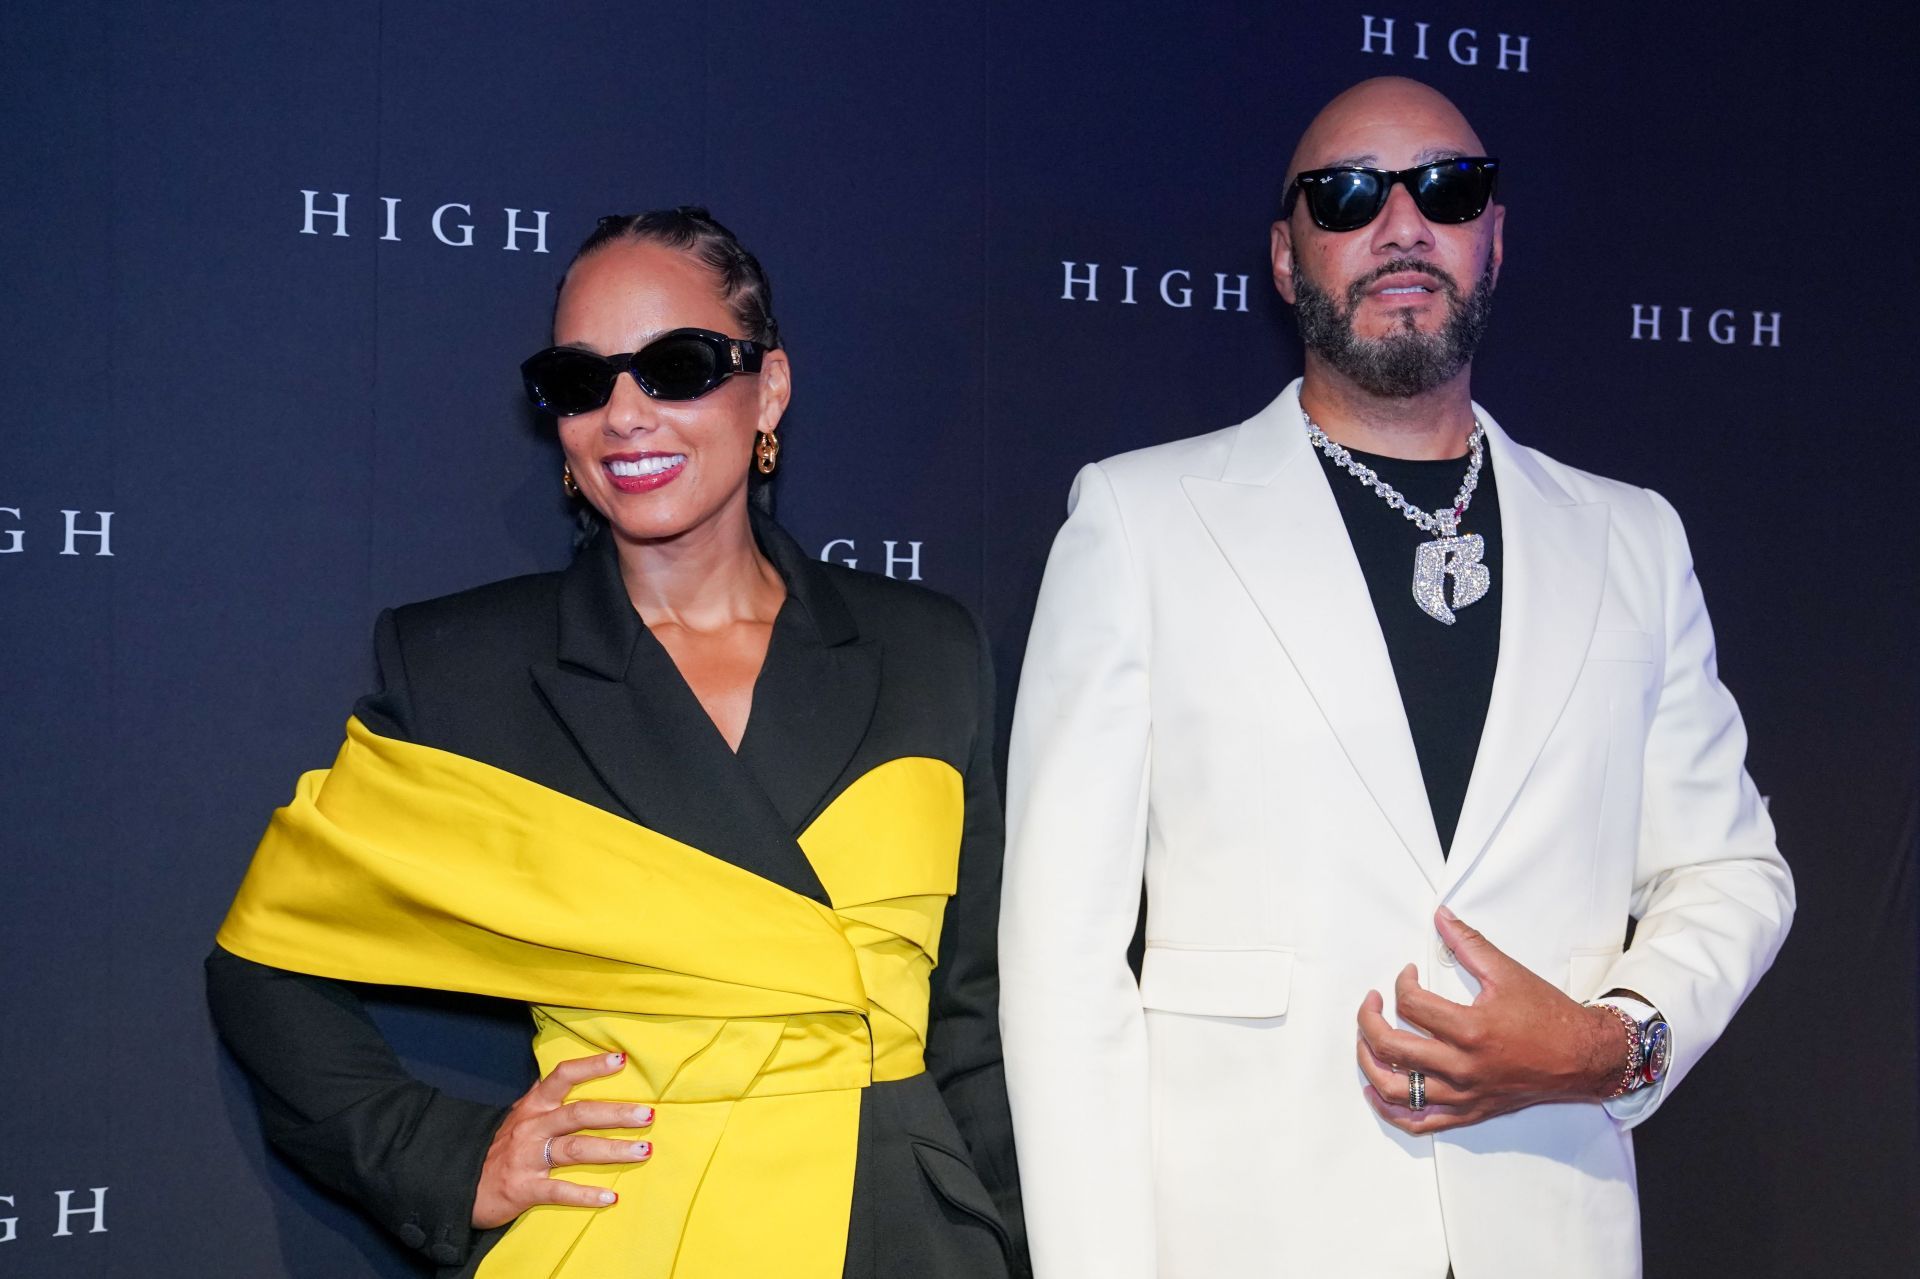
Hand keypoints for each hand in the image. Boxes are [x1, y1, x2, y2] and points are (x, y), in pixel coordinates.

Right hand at [471, 1052, 655, 1227]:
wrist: (460, 1184)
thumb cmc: (500, 1148)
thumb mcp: (519, 1115)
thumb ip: (544, 1096)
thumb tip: (574, 1072)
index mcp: (533, 1106)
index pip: (562, 1077)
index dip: (591, 1066)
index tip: (621, 1059)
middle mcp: (532, 1127)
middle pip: (578, 1114)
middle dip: (615, 1114)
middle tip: (647, 1114)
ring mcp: (528, 1158)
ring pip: (576, 1150)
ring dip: (613, 1150)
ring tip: (643, 1151)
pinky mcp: (525, 1188)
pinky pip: (560, 1191)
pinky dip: (586, 1195)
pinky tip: (610, 1198)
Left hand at [1354, 906, 1626, 1134]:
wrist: (1582, 1057)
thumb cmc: (1548, 1015)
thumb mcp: (1508, 972)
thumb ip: (1468, 942)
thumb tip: (1440, 916)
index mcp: (1471, 1030)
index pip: (1411, 1005)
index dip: (1401, 983)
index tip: (1407, 973)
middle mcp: (1463, 1067)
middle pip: (1391, 1048)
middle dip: (1369, 1021)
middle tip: (1372, 1003)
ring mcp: (1464, 1095)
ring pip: (1397, 1091)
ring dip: (1369, 1065)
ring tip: (1365, 1043)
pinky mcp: (1469, 1112)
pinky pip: (1420, 1122)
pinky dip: (1390, 1110)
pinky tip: (1375, 1091)